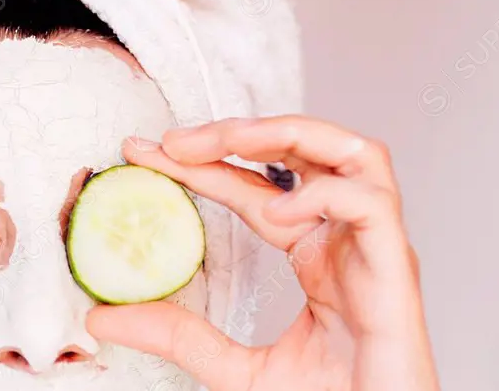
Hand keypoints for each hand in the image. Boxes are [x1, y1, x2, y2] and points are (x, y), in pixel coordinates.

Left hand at [86, 115, 439, 390]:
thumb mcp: (236, 371)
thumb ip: (180, 336)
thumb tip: (102, 317)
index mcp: (316, 254)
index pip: (254, 187)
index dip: (201, 163)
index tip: (144, 151)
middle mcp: (346, 240)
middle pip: (306, 150)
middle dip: (240, 131)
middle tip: (176, 140)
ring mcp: (376, 251)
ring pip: (353, 154)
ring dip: (289, 134)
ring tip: (232, 141)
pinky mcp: (396, 273)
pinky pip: (372, 206)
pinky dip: (325, 196)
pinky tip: (278, 211)